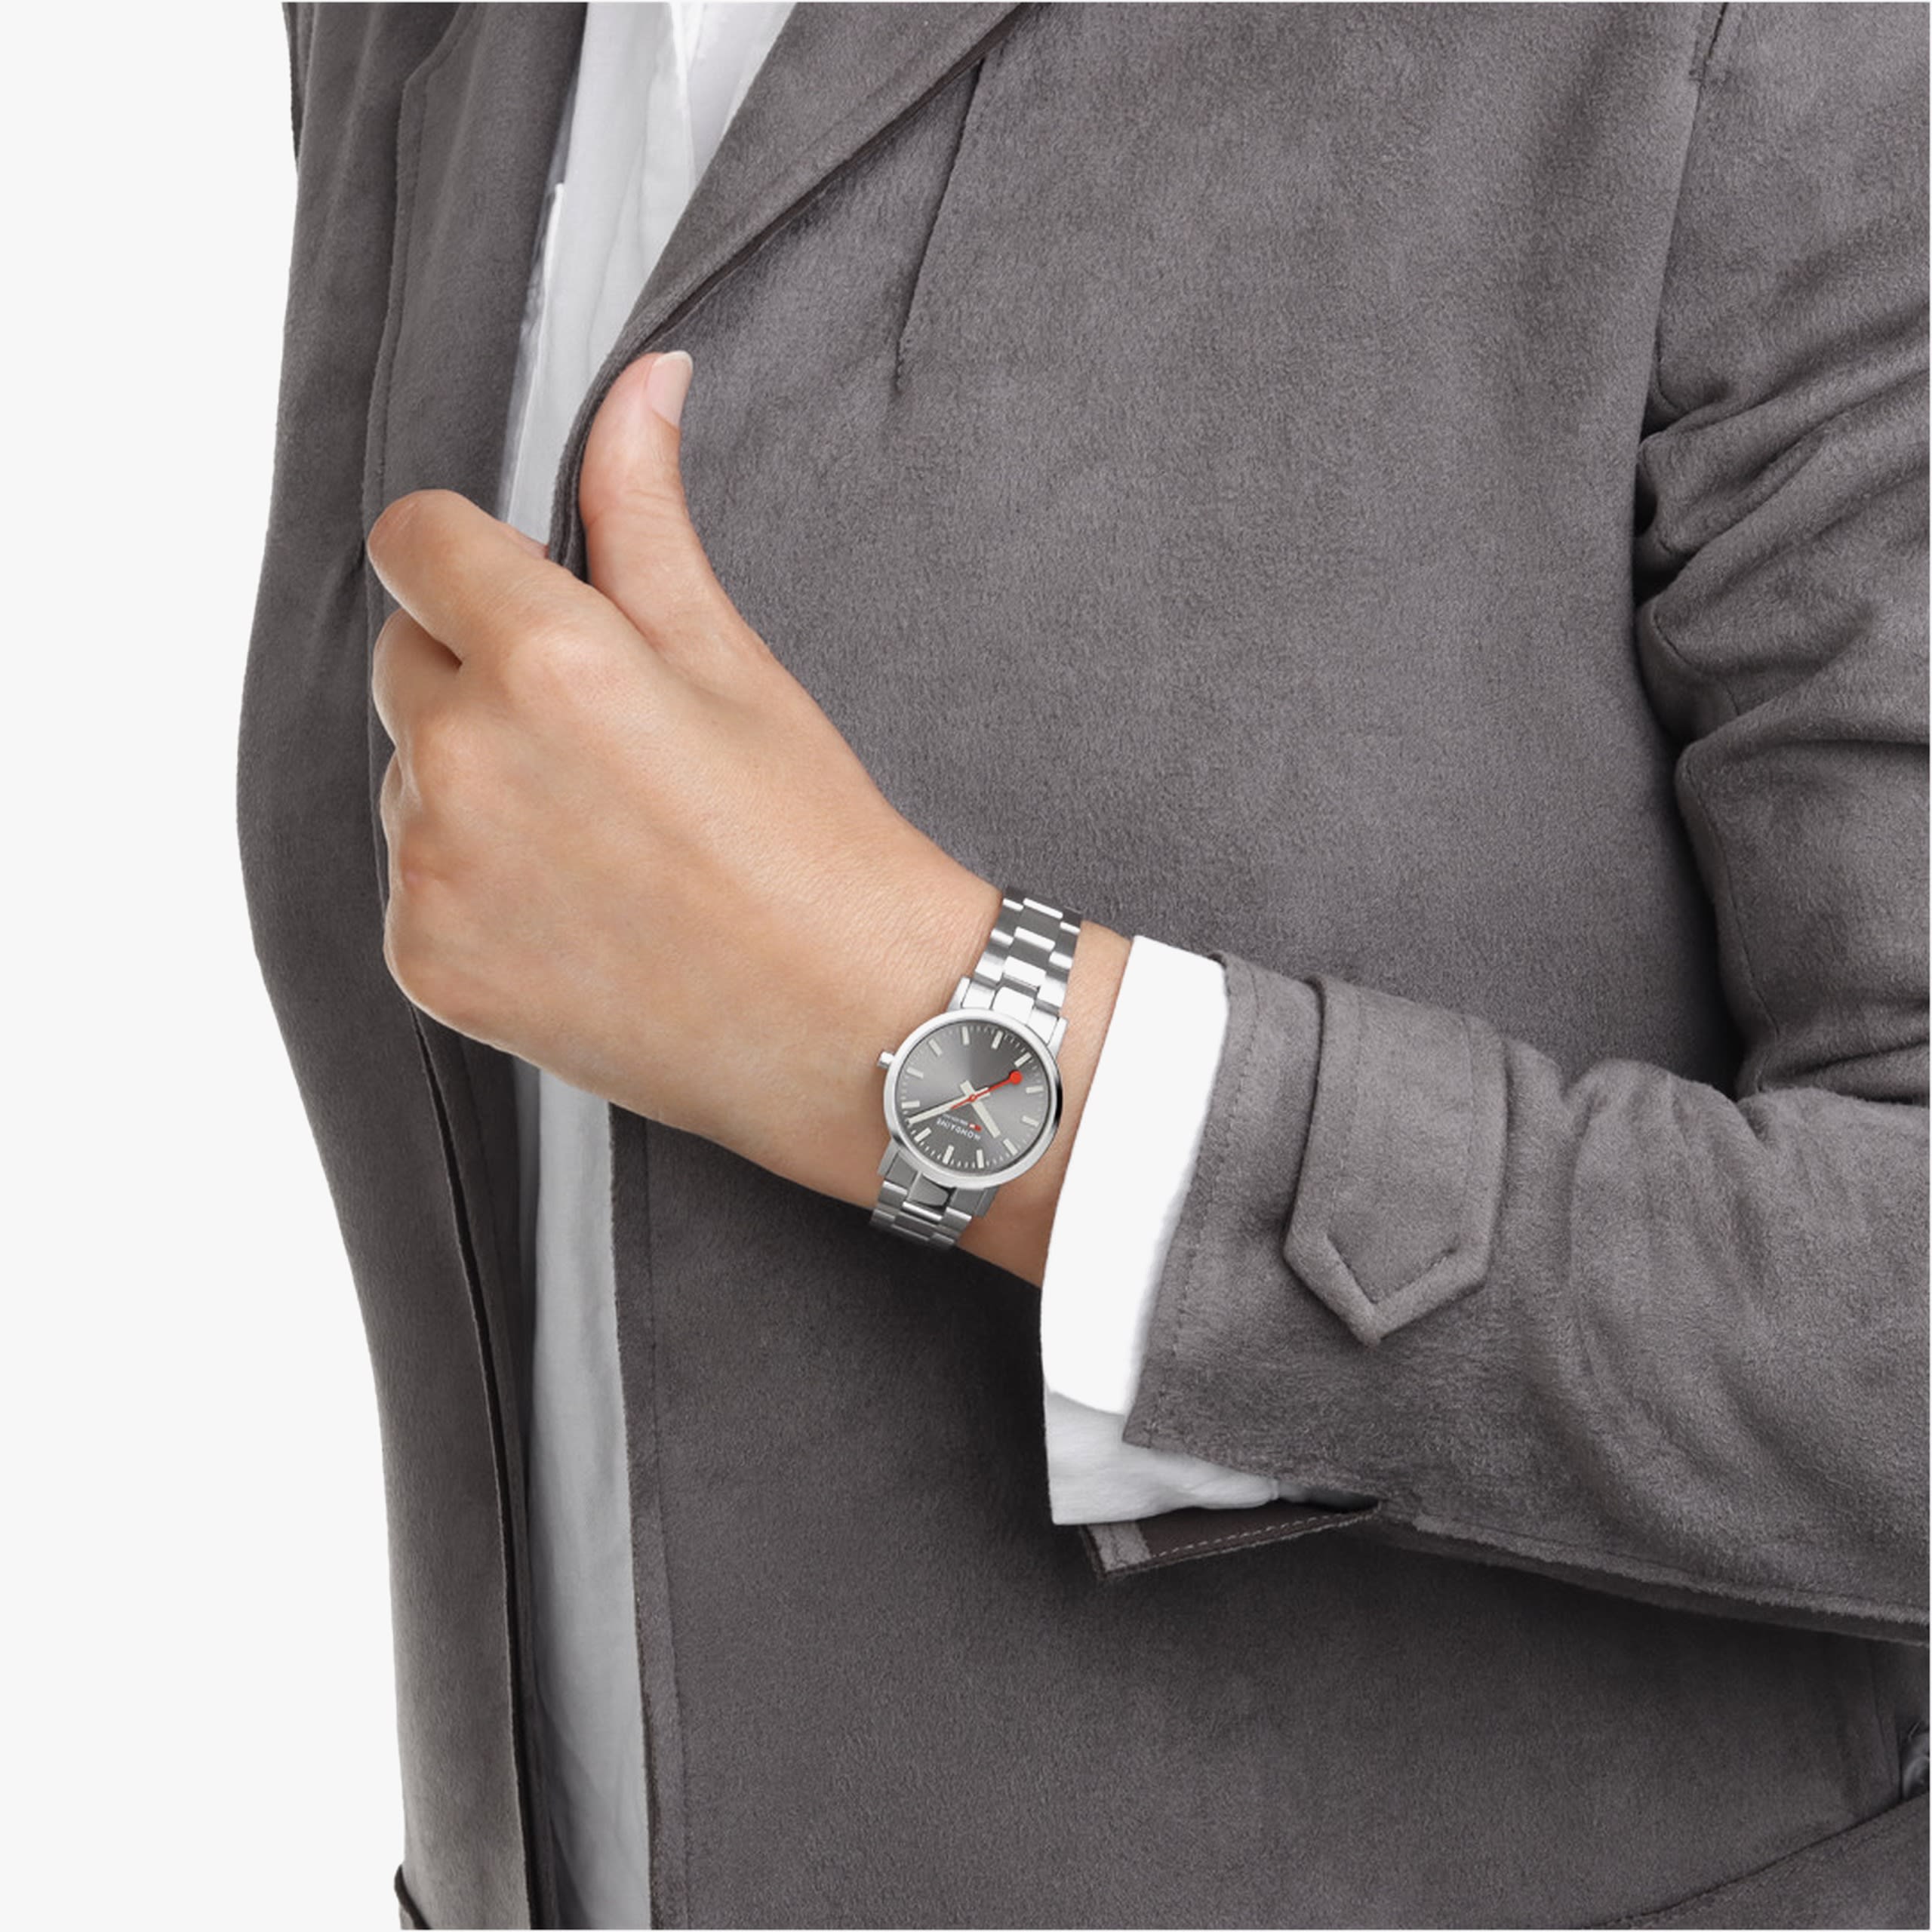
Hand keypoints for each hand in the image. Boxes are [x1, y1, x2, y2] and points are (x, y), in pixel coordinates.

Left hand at [366, 349, 1127, 1279]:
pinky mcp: (427, 963)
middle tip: (606, 747)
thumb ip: (644, 516)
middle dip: (481, 678)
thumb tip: (640, 385)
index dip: (473, 561)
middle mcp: (465, 759)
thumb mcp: (731, 660)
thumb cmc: (817, 840)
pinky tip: (580, 914)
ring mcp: (434, 872)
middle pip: (406, 661)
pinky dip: (472, 888)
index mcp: (546, 659)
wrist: (856, 1025)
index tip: (524, 600)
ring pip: (408, 778)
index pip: (413, 540)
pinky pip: (413, 883)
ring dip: (475, 785)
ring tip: (606, 844)